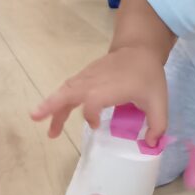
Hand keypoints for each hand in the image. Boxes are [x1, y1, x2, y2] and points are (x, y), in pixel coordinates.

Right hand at [31, 46, 167, 143]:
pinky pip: (68, 86)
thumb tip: (151, 145)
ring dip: (51, 105)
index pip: (91, 104)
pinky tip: (53, 110)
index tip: (95, 126)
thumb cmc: (148, 76)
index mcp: (109, 88)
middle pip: (68, 93)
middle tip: (35, 118)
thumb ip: (158, 125)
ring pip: (65, 90)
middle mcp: (94, 81)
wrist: (139, 49)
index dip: (90, 116)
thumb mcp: (159, 102)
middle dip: (51, 106)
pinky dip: (58, 98)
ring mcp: (87, 76)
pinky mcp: (85, 75)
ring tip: (39, 120)